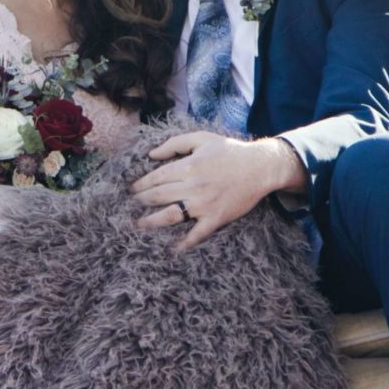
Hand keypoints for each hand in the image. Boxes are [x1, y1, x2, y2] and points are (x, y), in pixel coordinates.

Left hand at [130, 133, 305, 251]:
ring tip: (138, 226)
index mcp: (188, 166)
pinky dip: (185, 243)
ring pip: (171, 215)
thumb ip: (175, 143)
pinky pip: (197, 233)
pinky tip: (173, 249)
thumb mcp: (202, 139)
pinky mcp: (216, 218)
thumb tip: (151, 153)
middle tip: (127, 208)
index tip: (130, 191)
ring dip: (152, 222)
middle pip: (158, 197)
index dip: (140, 185)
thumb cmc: (230, 151)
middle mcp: (193, 186)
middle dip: (140, 203)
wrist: (261, 167)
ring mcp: (204, 204)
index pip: (156, 178)